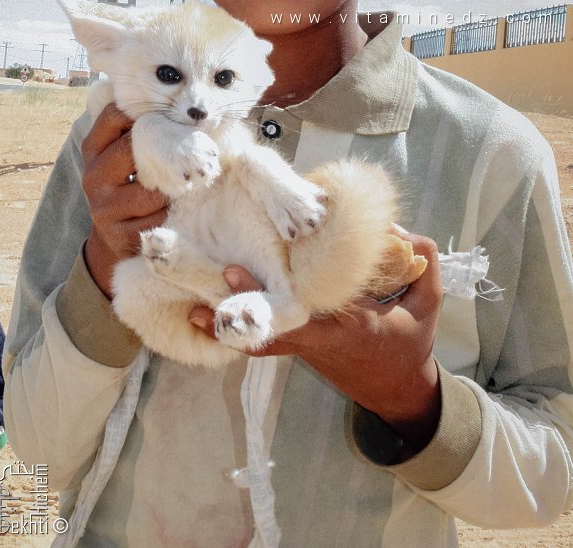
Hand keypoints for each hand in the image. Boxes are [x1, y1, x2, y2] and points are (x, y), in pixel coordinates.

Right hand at [81, 103, 168, 298]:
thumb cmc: (128, 185)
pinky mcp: (120, 235)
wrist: (116, 236)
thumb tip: (168, 99)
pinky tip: (168, 213)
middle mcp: (93, 176)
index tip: (164, 117)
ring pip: (151, 189)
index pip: (114, 116)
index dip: (142, 112)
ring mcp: (104, 208)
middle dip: (164, 151)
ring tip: (177, 188)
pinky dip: (169, 214)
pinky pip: (158, 218)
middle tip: (185, 155)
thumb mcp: (122, 156)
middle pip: (133, 149)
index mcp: (93, 150)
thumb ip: (135, 130)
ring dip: (171, 189)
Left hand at [189, 228, 442, 452]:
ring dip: (228, 325)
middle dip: (239, 309)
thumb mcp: (429, 304)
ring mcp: (305, 347)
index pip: (307, 310)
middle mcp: (320, 339)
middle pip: (271, 328)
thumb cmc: (411, 342)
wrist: (397, 389)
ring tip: (193, 307)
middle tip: (206, 290)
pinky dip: (239, 332)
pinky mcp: (297, 348)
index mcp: (349, 326)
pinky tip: (208, 318)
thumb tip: (397, 231)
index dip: (272, 294)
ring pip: (260, 339)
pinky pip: (264, 341)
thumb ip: (424, 263)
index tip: (238, 270)